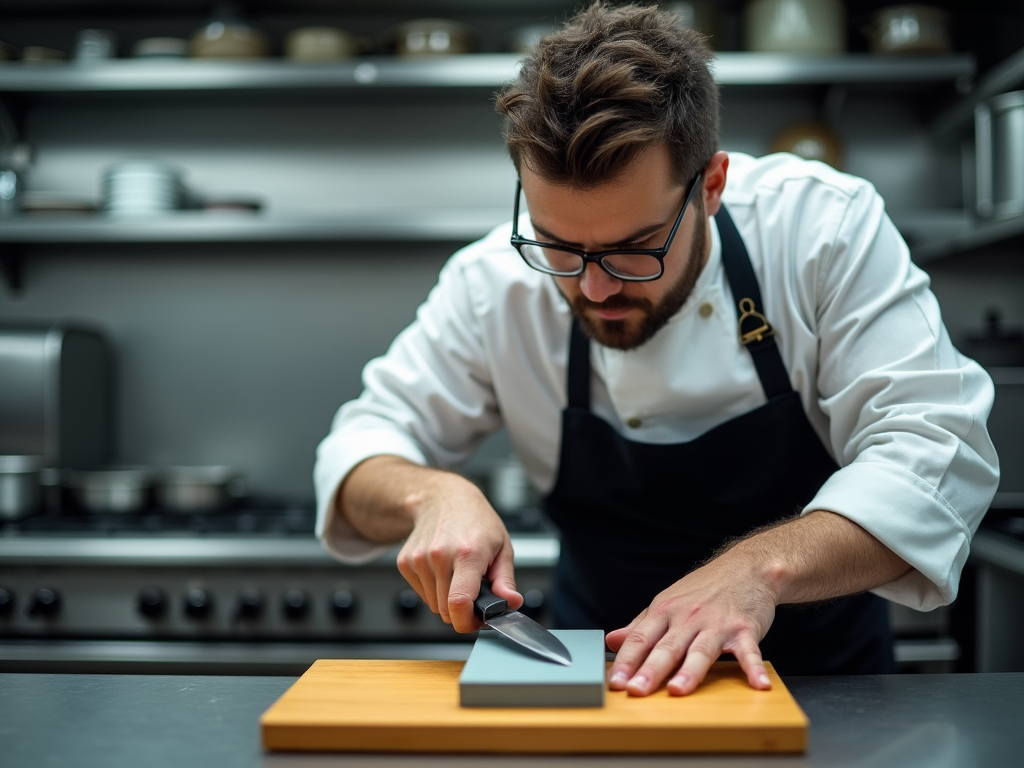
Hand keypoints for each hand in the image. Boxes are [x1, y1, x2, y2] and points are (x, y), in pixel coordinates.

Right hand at [395, 474, 521, 632]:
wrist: (443, 498)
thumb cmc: (476, 521)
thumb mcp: (502, 546)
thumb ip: (506, 580)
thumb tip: (511, 603)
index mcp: (468, 553)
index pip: (459, 603)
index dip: (468, 623)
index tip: (477, 621)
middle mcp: (440, 556)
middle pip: (446, 611)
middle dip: (462, 611)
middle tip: (474, 595)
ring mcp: (419, 559)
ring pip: (433, 606)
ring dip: (447, 600)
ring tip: (458, 576)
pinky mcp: (406, 562)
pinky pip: (422, 595)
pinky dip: (434, 591)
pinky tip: (443, 571)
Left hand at [605, 548, 777, 696]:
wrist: (747, 568)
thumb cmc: (705, 589)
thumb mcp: (667, 602)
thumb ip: (640, 626)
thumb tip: (612, 641)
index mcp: (665, 611)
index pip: (640, 638)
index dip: (626, 661)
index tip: (615, 682)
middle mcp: (688, 617)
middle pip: (667, 647)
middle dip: (650, 670)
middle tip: (635, 690)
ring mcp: (717, 624)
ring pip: (701, 651)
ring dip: (689, 671)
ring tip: (678, 690)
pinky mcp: (745, 629)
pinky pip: (749, 651)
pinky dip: (754, 668)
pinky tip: (759, 685)